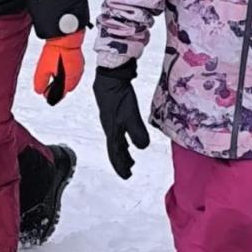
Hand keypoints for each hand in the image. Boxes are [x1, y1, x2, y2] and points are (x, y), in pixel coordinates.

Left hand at [33, 31, 84, 105]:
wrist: (65, 35)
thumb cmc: (57, 50)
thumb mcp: (43, 69)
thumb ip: (41, 82)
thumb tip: (39, 91)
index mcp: (69, 80)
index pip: (62, 94)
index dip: (53, 95)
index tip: (46, 93)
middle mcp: (77, 75)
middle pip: (67, 87)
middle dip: (59, 86)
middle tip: (49, 83)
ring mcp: (79, 67)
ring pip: (71, 78)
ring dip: (63, 78)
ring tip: (53, 72)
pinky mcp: (79, 60)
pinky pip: (73, 70)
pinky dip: (67, 71)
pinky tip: (60, 65)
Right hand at [93, 60, 149, 178]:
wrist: (110, 76)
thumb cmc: (119, 96)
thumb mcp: (130, 115)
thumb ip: (136, 132)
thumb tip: (142, 148)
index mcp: (112, 131)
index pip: (116, 153)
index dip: (121, 165)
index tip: (127, 176)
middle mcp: (109, 127)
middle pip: (115, 149)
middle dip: (122, 161)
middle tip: (129, 170)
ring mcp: (110, 119)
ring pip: (116, 140)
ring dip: (123, 151)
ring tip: (130, 158)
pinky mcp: (114, 111)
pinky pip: (118, 131)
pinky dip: (123, 139)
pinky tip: (127, 136)